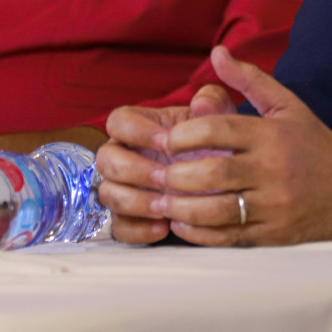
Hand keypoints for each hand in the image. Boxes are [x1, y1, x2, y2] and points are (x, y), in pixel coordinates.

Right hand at [97, 81, 238, 243]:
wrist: (225, 186)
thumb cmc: (215, 147)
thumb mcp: (220, 121)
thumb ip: (214, 102)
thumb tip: (202, 103)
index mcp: (139, 128)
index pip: (118, 121)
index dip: (137, 131)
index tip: (166, 142)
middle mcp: (125, 156)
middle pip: (106, 159)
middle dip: (135, 170)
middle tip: (164, 177)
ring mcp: (124, 188)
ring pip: (108, 193)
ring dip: (135, 201)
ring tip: (165, 207)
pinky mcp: (131, 218)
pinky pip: (119, 227)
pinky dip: (138, 229)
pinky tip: (164, 228)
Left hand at [100, 46, 331, 246]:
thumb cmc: (314, 144)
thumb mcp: (287, 105)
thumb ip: (249, 80)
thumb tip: (216, 53)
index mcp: (272, 135)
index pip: (221, 130)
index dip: (186, 134)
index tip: (166, 140)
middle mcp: (273, 171)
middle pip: (214, 173)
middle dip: (176, 174)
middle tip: (153, 172)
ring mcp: (274, 206)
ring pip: (218, 210)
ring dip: (182, 207)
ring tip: (160, 200)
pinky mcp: (274, 236)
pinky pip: (230, 237)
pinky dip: (200, 233)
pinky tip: (182, 223)